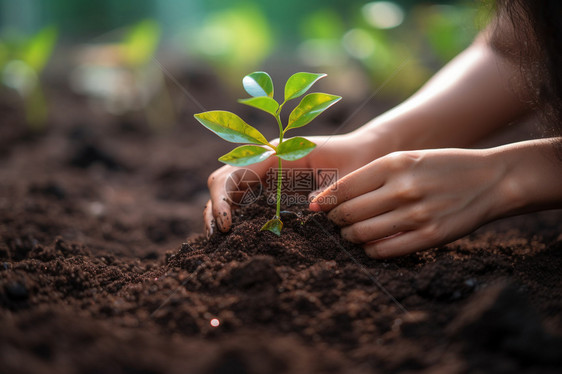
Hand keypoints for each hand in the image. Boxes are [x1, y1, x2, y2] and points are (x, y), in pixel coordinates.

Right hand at [204, 133, 377, 236]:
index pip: (234, 171)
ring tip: (221, 244)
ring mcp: (267, 174)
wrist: (364, 155)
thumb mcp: (346, 176)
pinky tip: (238, 239)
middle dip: (215, 208)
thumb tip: (310, 207)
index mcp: (276, 152)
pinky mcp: (273, 189)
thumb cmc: (356, 161)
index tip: (227, 225)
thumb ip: (330, 190)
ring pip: (230, 192)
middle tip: (218, 238)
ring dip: (220, 214)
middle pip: (223, 181)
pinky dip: (237, 218)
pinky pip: (246, 201)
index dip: (223, 198)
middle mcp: (265, 161)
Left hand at [310, 148, 509, 257]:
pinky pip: (383, 251)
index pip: (342, 189)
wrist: (491, 180)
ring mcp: (416, 215)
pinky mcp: (429, 237)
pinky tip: (372, 243)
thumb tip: (326, 198)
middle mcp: (402, 190)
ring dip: (350, 236)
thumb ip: (368, 176)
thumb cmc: (440, 167)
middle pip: (347, 214)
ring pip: (361, 235)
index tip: (315, 208)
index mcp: (392, 165)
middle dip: (335, 221)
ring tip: (353, 232)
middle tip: (337, 221)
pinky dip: (370, 250)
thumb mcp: (405, 160)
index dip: (323, 202)